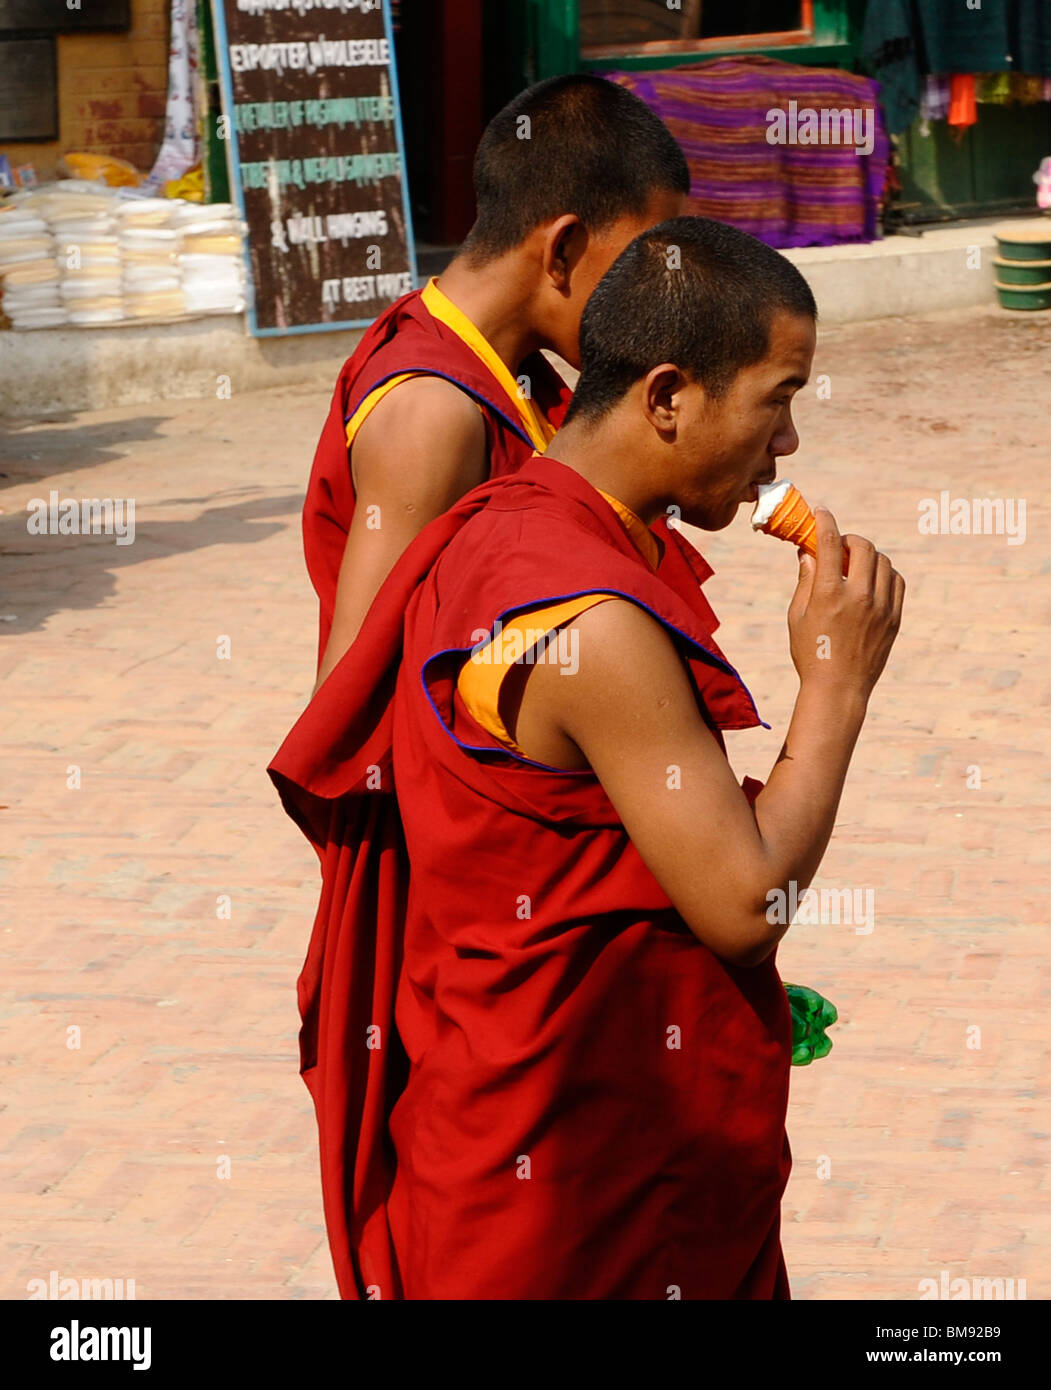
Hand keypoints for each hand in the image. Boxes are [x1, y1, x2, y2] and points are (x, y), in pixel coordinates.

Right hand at [787, 507, 904, 702]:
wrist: (838, 689)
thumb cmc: (810, 653)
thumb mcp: (797, 616)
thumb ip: (805, 581)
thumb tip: (808, 553)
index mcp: (828, 594)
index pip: (828, 542)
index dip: (825, 521)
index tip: (821, 512)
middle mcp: (858, 596)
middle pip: (862, 546)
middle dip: (848, 539)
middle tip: (838, 547)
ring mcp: (881, 607)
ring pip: (882, 561)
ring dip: (867, 556)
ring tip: (853, 566)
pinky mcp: (894, 618)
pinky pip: (896, 581)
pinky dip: (883, 573)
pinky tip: (870, 582)